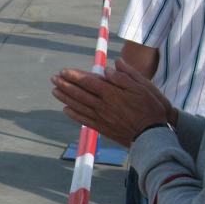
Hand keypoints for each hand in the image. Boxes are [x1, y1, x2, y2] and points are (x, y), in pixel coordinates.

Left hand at [51, 59, 168, 146]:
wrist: (151, 135)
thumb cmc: (149, 108)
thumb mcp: (142, 87)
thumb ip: (125, 76)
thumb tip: (108, 68)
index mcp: (112, 93)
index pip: (88, 82)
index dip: (74, 76)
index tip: (63, 71)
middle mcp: (103, 105)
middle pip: (79, 93)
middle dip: (65, 85)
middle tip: (53, 78)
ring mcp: (101, 117)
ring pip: (78, 105)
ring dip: (65, 97)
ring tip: (54, 91)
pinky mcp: (102, 127)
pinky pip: (83, 120)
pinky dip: (73, 114)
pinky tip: (65, 109)